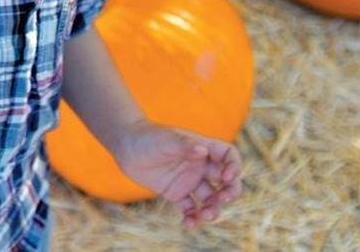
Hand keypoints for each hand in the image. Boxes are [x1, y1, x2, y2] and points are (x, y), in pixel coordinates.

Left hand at [114, 120, 242, 227]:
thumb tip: (202, 151)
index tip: (226, 177)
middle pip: (226, 182)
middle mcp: (199, 166)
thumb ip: (185, 145)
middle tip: (221, 200)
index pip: (229, 156)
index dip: (234, 167)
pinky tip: (189, 223)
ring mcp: (189, 180)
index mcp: (202, 148)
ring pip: (210, 199)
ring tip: (204, 216)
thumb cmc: (148, 136)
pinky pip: (191, 208)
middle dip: (230, 193)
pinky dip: (193, 218)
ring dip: (213, 209)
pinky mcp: (176, 193)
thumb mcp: (167, 140)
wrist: (126, 145)